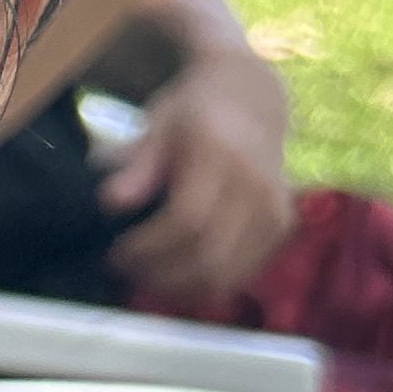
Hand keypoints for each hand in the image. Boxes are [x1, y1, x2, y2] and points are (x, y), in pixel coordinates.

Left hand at [100, 41, 294, 305]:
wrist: (252, 103)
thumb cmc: (194, 116)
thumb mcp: (159, 125)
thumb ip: (137, 163)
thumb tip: (111, 201)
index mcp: (222, 154)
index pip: (186, 220)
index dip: (147, 248)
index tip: (116, 254)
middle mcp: (257, 184)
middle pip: (207, 255)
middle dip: (158, 274)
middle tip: (125, 272)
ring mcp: (275, 208)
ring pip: (225, 275)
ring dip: (179, 288)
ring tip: (145, 278)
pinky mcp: (281, 226)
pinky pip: (241, 274)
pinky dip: (205, 285)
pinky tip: (176, 277)